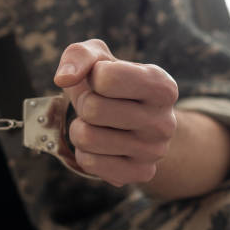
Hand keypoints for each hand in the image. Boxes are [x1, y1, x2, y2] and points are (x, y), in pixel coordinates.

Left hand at [53, 39, 178, 186]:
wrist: (133, 123)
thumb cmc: (112, 85)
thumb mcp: (99, 58)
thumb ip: (79, 56)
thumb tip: (63, 79)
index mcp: (162, 86)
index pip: (106, 78)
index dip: (93, 77)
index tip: (103, 80)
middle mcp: (165, 121)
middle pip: (92, 109)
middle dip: (84, 104)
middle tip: (97, 105)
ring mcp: (154, 152)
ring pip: (86, 137)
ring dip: (81, 128)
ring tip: (98, 124)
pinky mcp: (140, 173)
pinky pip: (89, 162)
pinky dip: (84, 151)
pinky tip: (101, 145)